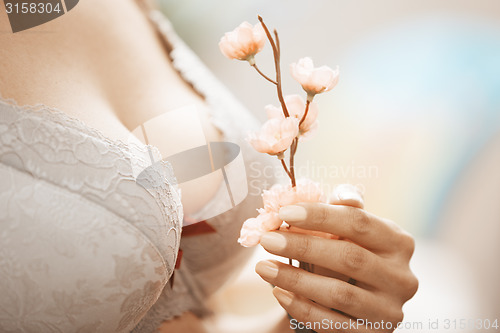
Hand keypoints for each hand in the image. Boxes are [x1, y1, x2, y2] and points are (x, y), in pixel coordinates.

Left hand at [255, 186, 417, 332]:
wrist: (357, 303)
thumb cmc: (349, 254)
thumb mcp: (351, 231)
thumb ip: (340, 209)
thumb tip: (324, 194)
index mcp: (398, 242)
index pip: (359, 222)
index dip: (320, 216)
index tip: (283, 212)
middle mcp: (401, 276)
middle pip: (349, 257)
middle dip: (302, 247)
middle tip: (267, 239)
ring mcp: (389, 309)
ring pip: (339, 293)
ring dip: (295, 278)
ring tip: (263, 267)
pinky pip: (331, 323)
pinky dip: (301, 307)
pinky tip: (278, 292)